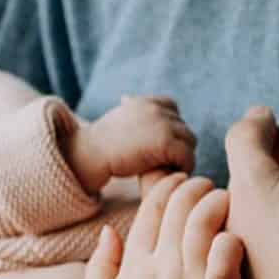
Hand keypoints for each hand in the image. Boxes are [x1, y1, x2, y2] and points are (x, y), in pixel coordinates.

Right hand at [66, 95, 196, 192]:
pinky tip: (172, 175)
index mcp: (144, 102)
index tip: (162, 146)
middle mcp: (156, 109)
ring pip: (189, 142)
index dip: (171, 128)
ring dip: (183, 157)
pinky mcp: (165, 142)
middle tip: (168, 163)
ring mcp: (162, 124)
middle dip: (178, 145)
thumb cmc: (100, 146)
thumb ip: (134, 120)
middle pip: (183, 127)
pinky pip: (187, 156)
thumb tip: (133, 109)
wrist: (89, 155)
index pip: (172, 108)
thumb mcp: (119, 123)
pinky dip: (184, 167)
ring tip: (171, 170)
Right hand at [82, 174, 246, 278]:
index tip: (180, 179)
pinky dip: (230, 251)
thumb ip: (101, 267)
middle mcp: (160, 273)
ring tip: (228, 198)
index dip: (166, 188)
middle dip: (194, 189)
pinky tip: (236, 236)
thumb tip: (108, 232)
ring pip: (201, 231)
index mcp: (134, 269)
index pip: (150, 213)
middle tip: (209, 183)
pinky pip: (225, 274)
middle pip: (177, 213)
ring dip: (215, 207)